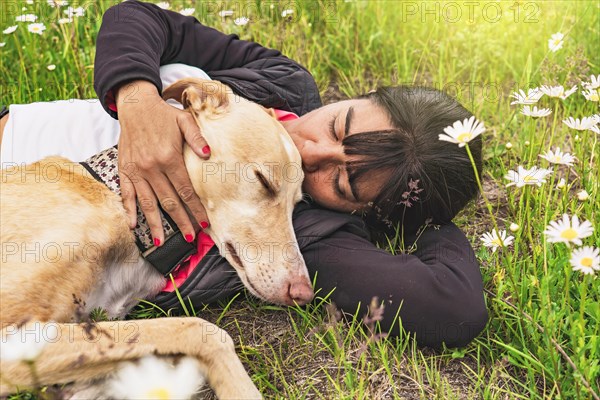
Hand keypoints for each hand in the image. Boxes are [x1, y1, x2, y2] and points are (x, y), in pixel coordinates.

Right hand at [115, 80, 210, 245]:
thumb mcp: (185, 120)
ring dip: (156, 224)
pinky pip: (127, 195)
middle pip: (169, 201)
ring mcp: (136, 171)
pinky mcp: (124, 170)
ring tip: (163, 242)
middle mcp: (151, 168)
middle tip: (190, 237)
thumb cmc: (164, 114)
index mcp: (169, 158)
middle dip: (181, 221)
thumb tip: (208, 154)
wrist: (135, 105)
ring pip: (148, 203)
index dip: (196, 208)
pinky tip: (134, 226)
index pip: (186, 190)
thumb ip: (197, 137)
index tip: (205, 223)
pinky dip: (130, 211)